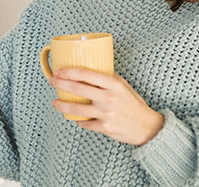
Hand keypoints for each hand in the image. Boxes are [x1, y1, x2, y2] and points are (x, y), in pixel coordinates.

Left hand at [48, 68, 164, 145]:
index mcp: (113, 84)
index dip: (69, 71)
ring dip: (62, 105)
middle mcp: (108, 98)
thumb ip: (109, 78)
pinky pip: (84, 123)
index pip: (86, 74)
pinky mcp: (104, 127)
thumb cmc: (134, 104)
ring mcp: (105, 113)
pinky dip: (77, 120)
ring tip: (55, 102)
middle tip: (52, 81)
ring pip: (76, 109)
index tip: (59, 70)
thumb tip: (92, 70)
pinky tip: (74, 117)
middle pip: (77, 89)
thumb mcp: (124, 86)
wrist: (146, 126)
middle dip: (60, 83)